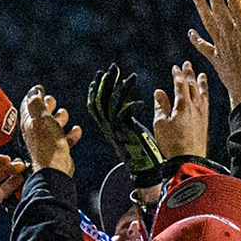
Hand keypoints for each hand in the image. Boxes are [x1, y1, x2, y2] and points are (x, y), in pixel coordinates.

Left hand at [20, 86, 81, 175]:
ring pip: (56, 122)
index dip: (34, 95)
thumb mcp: (40, 118)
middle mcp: (36, 130)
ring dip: (62, 119)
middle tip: (52, 105)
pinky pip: (67, 136)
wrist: (56, 168)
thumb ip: (37, 103)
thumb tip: (35, 91)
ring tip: (63, 121)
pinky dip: (71, 133)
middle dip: (50, 106)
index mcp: (28, 122)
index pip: (28, 104)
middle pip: (43, 111)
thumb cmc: (47, 145)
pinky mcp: (58, 147)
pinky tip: (74, 132)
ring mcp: (47, 139)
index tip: (40, 89)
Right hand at [86, 62, 166, 185]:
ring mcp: (117, 132)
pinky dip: (131, 108)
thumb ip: (125, 117)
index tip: (99, 75)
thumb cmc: (141, 151)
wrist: (144, 172)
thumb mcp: (130, 130)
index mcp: (108, 127)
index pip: (96, 105)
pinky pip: (125, 118)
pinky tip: (139, 101)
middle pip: (101, 101)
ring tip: (130, 77)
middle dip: (106, 83)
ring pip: (112, 106)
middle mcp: (109, 128)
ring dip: (121, 90)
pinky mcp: (128, 135)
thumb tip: (127, 103)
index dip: (96, 90)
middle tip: (112, 68)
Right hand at [152, 62, 209, 158]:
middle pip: (192, 85)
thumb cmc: (173, 144)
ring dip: (200, 82)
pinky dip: (205, 94)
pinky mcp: (205, 121)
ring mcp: (202, 114)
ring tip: (201, 74)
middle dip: (189, 73)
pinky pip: (206, 102)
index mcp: (182, 105)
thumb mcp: (161, 124)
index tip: (175, 67)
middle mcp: (194, 107)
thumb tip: (159, 92)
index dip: (177, 74)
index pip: (180, 84)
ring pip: (202, 92)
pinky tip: (205, 94)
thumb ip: (160, 106)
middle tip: (187, 64)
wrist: (189, 159)